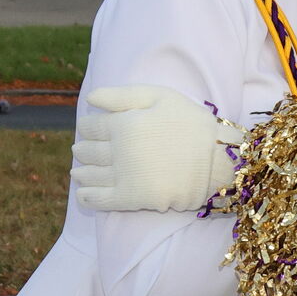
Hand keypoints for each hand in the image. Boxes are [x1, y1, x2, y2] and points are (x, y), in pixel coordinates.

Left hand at [71, 85, 238, 212]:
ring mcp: (124, 176)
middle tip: (80, 150)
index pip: (91, 126)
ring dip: (81, 172)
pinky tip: (83, 194)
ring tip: (78, 172)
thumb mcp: (161, 97)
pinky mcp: (132, 198)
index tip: (88, 129)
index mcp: (123, 124)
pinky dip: (87, 197)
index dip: (86, 127)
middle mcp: (119, 150)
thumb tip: (90, 99)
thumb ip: (123, 95)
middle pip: (88, 151)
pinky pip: (101, 199)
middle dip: (82, 150)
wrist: (217, 160)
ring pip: (90, 175)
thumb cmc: (192, 124)